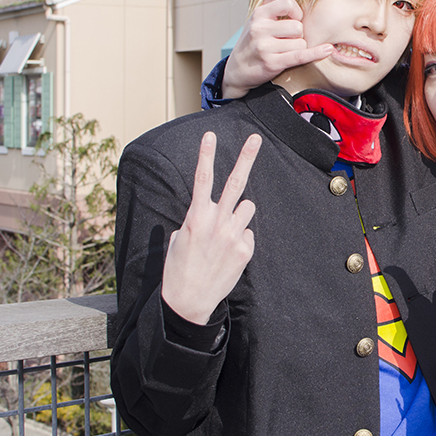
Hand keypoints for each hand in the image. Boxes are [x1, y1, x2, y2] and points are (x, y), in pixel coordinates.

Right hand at [161, 132, 261, 323]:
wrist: (188, 301)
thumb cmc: (179, 268)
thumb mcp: (180, 238)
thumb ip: (197, 219)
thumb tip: (211, 213)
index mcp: (196, 216)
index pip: (202, 179)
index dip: (206, 155)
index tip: (210, 135)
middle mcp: (217, 222)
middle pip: (236, 183)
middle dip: (246, 158)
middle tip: (256, 138)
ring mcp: (234, 235)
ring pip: (247, 208)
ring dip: (239, 214)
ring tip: (226, 232)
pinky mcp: (245, 250)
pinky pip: (249, 233)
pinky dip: (241, 238)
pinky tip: (228, 253)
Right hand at [222, 0, 332, 98]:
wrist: (238, 69)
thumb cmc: (252, 40)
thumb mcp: (258, 17)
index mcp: (259, 14)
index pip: (288, 3)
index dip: (297, 12)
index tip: (294, 20)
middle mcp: (260, 29)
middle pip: (298, 27)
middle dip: (297, 35)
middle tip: (287, 40)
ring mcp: (265, 47)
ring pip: (300, 43)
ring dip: (298, 48)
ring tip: (284, 51)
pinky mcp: (272, 63)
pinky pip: (300, 56)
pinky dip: (315, 53)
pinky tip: (327, 49)